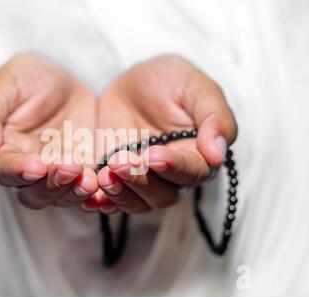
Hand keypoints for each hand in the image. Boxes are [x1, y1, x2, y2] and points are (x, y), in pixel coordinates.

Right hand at [0, 53, 97, 209]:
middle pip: (33, 193)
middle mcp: (28, 168)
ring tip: (89, 179)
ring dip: (73, 192)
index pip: (4, 170)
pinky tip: (102, 185)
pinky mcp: (83, 173)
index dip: (18, 171)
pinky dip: (95, 195)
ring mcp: (57, 173)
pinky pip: (87, 191)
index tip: (35, 166)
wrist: (67, 80)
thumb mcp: (6, 83)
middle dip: (51, 184)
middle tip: (69, 167)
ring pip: (60, 197)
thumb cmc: (30, 78)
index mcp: (3, 150)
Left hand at [95, 55, 237, 213]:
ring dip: (121, 193)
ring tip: (104, 175)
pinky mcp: (118, 181)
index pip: (192, 172)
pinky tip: (91, 194)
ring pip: (138, 203)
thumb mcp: (194, 86)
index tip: (155, 156)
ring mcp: (144, 181)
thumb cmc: (168, 80)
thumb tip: (218, 154)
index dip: (174, 167)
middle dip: (141, 180)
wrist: (129, 85)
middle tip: (121, 161)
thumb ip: (214, 117)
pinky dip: (102, 200)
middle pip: (164, 194)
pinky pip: (112, 200)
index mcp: (197, 154)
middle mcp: (173, 176)